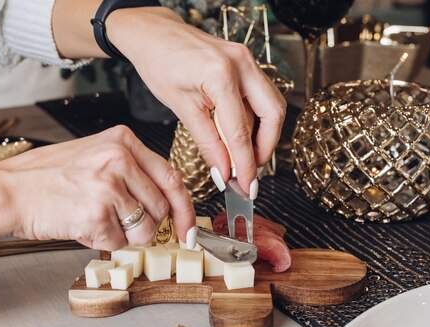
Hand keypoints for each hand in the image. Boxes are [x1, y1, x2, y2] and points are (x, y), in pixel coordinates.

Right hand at [0, 126, 195, 249]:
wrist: (7, 190)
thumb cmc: (47, 177)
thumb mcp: (95, 156)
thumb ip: (132, 173)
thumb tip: (165, 204)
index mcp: (123, 141)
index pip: (172, 179)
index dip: (185, 210)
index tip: (188, 229)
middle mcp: (120, 159)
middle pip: (161, 209)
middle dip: (146, 226)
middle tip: (119, 223)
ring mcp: (108, 186)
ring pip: (144, 230)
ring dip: (124, 236)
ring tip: (96, 220)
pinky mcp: (96, 213)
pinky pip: (117, 242)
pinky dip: (101, 241)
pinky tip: (80, 224)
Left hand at [106, 8, 286, 195]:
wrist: (155, 34)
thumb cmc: (160, 64)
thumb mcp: (181, 108)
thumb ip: (207, 143)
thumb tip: (225, 173)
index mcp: (221, 75)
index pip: (240, 131)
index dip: (246, 165)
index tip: (247, 187)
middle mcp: (243, 64)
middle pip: (273, 114)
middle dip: (266, 148)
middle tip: (251, 172)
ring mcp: (248, 61)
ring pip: (272, 105)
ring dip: (263, 135)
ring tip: (244, 158)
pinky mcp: (247, 64)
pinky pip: (261, 97)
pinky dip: (255, 121)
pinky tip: (240, 137)